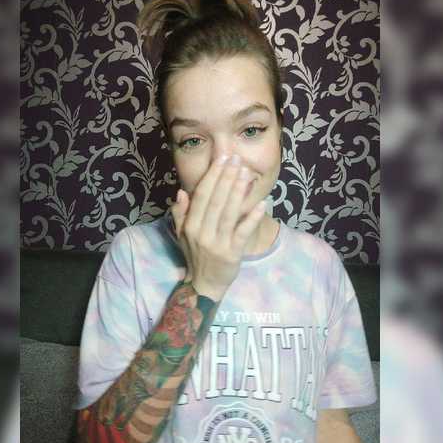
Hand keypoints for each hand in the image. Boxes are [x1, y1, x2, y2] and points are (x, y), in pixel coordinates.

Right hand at [169, 154, 266, 301]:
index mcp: (190, 225)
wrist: (204, 284)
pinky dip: (252, 217)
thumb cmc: (195, 255)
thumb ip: (180, 213)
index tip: (222, 159)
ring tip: (246, 173)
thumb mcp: (181, 234)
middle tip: (236, 159)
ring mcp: (217, 243)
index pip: (202, 195)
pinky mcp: (232, 254)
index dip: (212, 176)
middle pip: (216, 200)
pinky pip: (243, 232)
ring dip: (238, 191)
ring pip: (229, 213)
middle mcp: (202, 233)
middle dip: (227, 178)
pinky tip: (262, 204)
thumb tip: (180, 192)